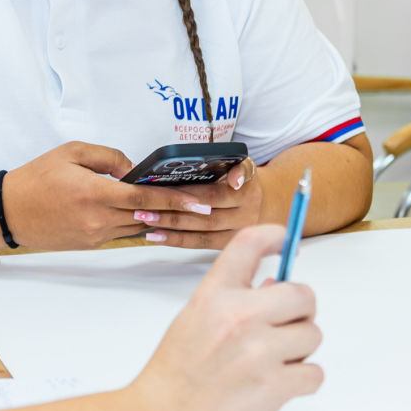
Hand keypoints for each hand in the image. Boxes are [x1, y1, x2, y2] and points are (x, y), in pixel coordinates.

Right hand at [3, 142, 219, 250]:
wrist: (8, 212)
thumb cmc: (37, 178)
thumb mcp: (72, 153)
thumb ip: (109, 157)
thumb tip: (133, 169)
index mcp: (95, 194)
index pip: (146, 197)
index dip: (177, 200)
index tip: (201, 201)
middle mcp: (99, 220)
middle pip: (149, 215)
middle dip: (178, 210)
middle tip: (206, 204)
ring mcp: (96, 235)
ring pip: (139, 226)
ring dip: (160, 217)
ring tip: (184, 207)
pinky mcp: (91, 244)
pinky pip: (123, 232)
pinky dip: (138, 222)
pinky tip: (150, 213)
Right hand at [132, 225, 322, 410]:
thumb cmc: (173, 377)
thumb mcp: (194, 322)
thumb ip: (233, 303)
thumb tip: (276, 286)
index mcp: (214, 296)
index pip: (249, 244)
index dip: (275, 236)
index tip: (287, 241)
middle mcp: (239, 316)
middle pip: (303, 295)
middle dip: (301, 312)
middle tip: (285, 328)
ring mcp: (258, 351)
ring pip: (312, 335)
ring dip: (300, 351)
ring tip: (274, 365)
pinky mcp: (274, 386)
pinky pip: (314, 373)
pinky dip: (302, 382)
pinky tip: (278, 387)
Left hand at [141, 158, 263, 249]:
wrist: (265, 202)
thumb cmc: (242, 180)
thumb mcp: (244, 165)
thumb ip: (238, 167)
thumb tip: (234, 179)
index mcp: (248, 192)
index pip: (214, 195)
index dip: (189, 196)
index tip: (164, 193)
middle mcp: (246, 216)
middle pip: (205, 217)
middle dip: (173, 213)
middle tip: (146, 208)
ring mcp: (238, 234)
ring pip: (201, 234)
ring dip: (171, 229)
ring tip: (146, 221)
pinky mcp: (228, 245)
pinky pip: (200, 244)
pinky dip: (177, 240)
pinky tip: (157, 236)